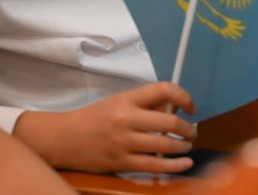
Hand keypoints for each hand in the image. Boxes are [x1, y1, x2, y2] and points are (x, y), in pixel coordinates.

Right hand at [13, 82, 196, 173]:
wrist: (66, 138)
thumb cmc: (95, 118)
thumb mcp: (118, 102)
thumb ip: (145, 104)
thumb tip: (176, 109)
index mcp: (126, 99)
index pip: (163, 90)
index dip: (184, 97)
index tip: (191, 107)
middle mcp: (126, 119)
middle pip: (169, 122)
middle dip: (187, 128)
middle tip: (192, 132)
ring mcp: (124, 142)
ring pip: (165, 145)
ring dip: (183, 146)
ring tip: (186, 146)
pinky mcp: (122, 162)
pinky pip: (155, 166)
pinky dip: (174, 166)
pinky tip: (185, 164)